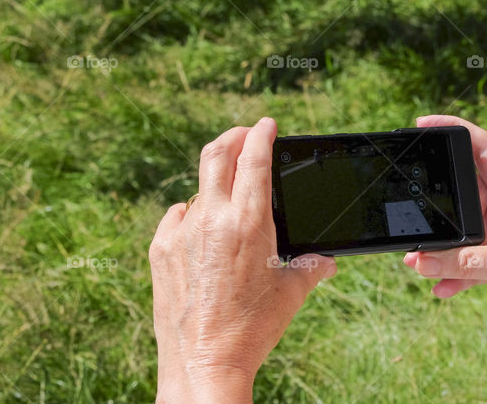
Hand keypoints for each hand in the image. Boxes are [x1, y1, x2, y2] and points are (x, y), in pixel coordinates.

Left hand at [149, 118, 336, 403]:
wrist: (203, 362)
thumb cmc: (252, 329)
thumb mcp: (292, 293)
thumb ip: (312, 267)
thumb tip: (326, 259)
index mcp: (249, 223)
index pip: (254, 159)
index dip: (262, 134)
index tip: (267, 124)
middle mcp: (212, 219)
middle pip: (217, 154)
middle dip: (233, 136)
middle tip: (244, 134)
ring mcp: (181, 233)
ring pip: (200, 190)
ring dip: (218, 185)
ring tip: (231, 199)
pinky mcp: (160, 250)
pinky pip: (177, 216)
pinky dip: (193, 213)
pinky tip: (203, 228)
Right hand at [403, 115, 486, 342]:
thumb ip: (468, 262)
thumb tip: (423, 259)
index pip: (486, 148)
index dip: (457, 130)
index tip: (425, 124)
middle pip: (465, 189)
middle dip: (437, 197)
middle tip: (409, 204)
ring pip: (462, 230)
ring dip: (440, 245)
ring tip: (415, 261)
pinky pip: (467, 262)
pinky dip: (452, 273)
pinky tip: (441, 288)